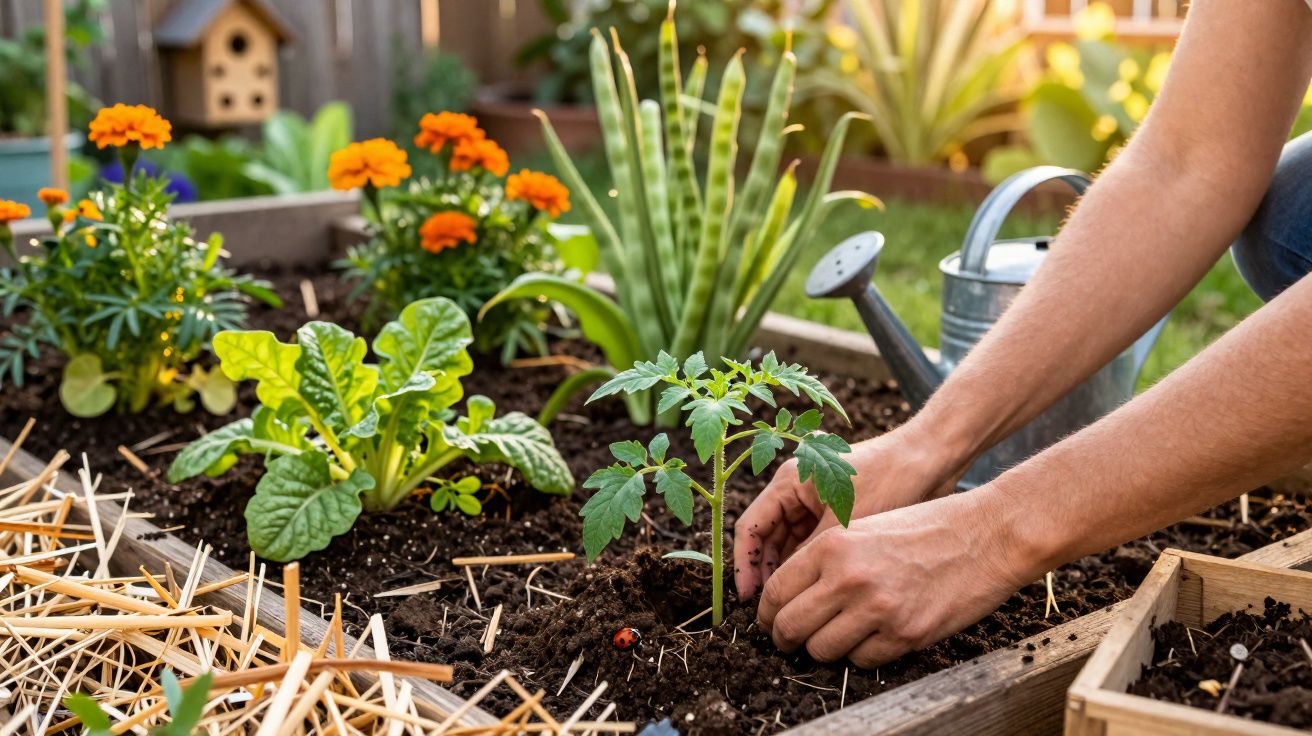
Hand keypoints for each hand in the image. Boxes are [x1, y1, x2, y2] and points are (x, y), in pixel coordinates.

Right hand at [733, 423, 961, 598]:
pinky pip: (811, 543)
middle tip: (769, 612)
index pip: (750, 527)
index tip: (747, 600)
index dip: (745, 565)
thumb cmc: (889, 482)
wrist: (931, 460)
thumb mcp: (844, 525)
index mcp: (789, 480)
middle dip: (765, 574)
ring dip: (787, 573)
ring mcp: (816, 500)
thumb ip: (810, 556)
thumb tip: (787, 596)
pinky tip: (812, 594)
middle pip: (766, 537)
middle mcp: (796, 489)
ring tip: (790, 608)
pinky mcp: (835, 511)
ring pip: (788, 543)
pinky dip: (809, 567)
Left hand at [756, 487, 1029, 666]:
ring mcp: (877, 610)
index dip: (766, 613)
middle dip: (784, 639)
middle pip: (790, 626)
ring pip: (822, 650)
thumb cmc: (926, 527)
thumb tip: (791, 595)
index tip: (769, 621)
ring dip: (823, 649)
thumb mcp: (864, 526)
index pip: (776, 591)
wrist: (985, 536)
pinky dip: (861, 655)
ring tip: (834, 637)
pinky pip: (862, 661)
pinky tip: (871, 636)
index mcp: (832, 545)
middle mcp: (848, 578)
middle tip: (788, 642)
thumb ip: (825, 559)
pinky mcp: (905, 635)